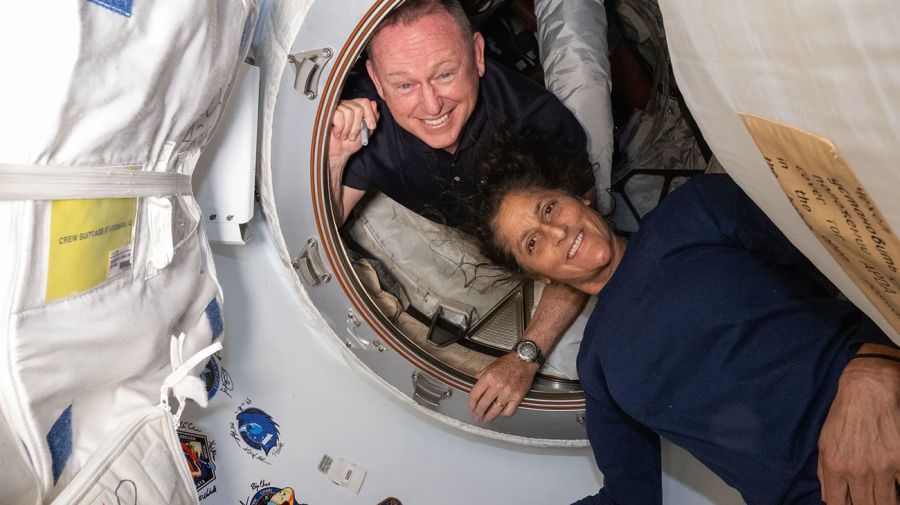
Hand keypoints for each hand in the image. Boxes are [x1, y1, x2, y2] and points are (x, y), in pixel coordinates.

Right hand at [329, 98, 378, 160]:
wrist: (339, 152)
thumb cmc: (351, 142)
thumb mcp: (367, 131)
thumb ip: (373, 118)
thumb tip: (374, 105)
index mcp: (357, 108)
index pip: (366, 102)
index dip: (370, 115)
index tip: (371, 127)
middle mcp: (347, 105)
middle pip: (359, 109)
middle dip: (358, 126)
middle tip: (353, 135)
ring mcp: (337, 108)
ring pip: (349, 112)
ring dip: (348, 129)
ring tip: (345, 136)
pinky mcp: (329, 112)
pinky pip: (339, 115)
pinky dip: (340, 128)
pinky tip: (337, 133)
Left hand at [468, 353, 538, 422]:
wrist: (524, 360)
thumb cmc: (507, 362)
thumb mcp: (490, 366)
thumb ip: (481, 376)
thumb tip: (474, 385)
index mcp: (488, 377)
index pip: (475, 395)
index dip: (471, 404)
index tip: (471, 408)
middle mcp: (497, 386)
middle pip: (483, 404)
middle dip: (478, 413)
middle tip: (477, 417)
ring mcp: (508, 393)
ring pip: (495, 410)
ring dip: (489, 417)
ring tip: (486, 419)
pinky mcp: (518, 397)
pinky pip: (509, 411)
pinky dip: (503, 414)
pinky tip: (500, 414)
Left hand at [817, 355, 899, 504]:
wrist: (868, 391)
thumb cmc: (843, 416)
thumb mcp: (824, 442)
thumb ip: (824, 473)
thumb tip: (827, 498)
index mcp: (835, 467)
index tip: (850, 503)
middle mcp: (858, 471)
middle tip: (868, 498)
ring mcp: (883, 467)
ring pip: (887, 503)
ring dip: (885, 502)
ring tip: (883, 496)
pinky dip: (899, 488)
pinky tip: (894, 484)